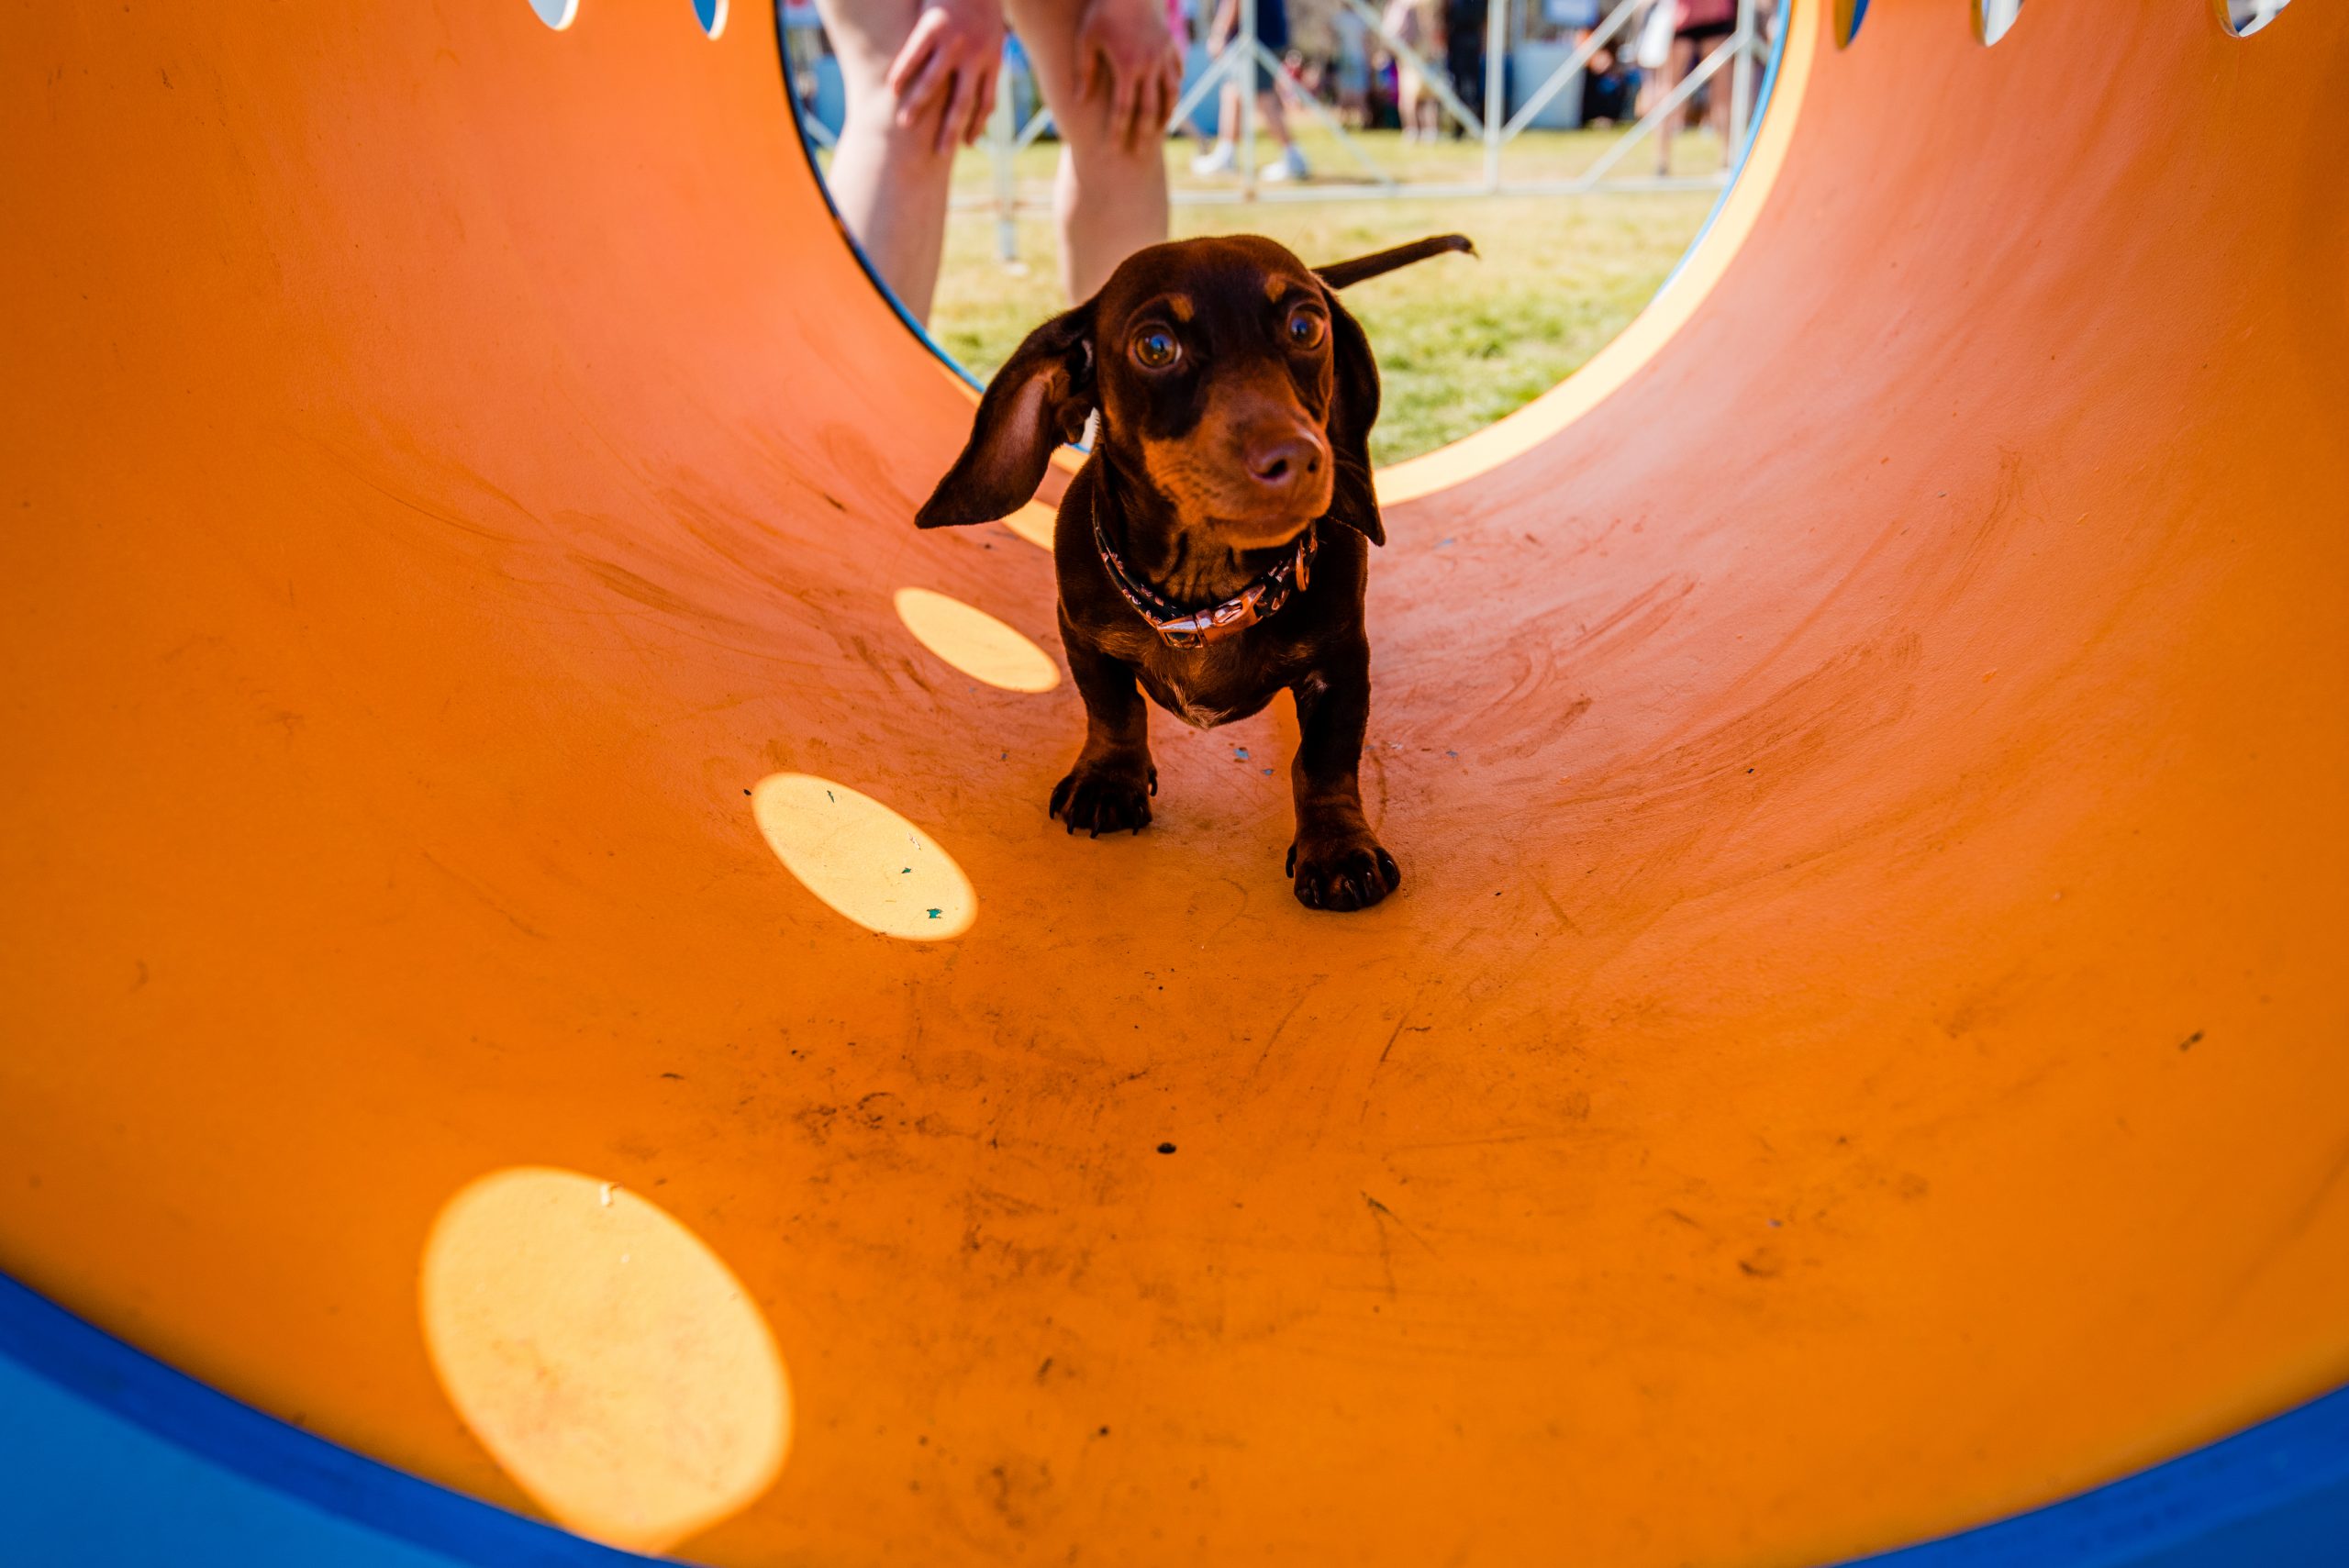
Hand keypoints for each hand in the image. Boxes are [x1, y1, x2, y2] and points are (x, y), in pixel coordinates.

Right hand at [886, 0, 1005, 153]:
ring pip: (934, 81)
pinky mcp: (933, 23)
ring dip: (918, 105)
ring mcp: (954, 40)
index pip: (986, 102)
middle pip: (962, 102)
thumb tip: (983, 87)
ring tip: (903, 123)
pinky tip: (891, 87)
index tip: (966, 145)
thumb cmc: (982, 2)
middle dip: (949, 130)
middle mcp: (975, 55)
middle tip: (938, 154)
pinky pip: (914, 53)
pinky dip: (902, 71)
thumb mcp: (994, 33)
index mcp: (993, 59)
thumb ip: (987, 60)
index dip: (976, 126)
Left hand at [1074, 0, 1184, 151]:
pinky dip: (1173, 90)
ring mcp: (1164, 56)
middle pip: (1149, 110)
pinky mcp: (1171, 47)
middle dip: (1143, 136)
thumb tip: (1078, 102)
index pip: (1123, 110)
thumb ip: (1084, 73)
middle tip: (1139, 154)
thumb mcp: (1086, 40)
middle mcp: (1149, 66)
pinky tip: (1169, 101)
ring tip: (1159, 133)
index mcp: (1127, 67)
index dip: (1119, 132)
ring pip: (1170, 95)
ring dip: (1165, 117)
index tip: (1113, 151)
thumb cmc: (1103, 12)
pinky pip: (1176, 75)